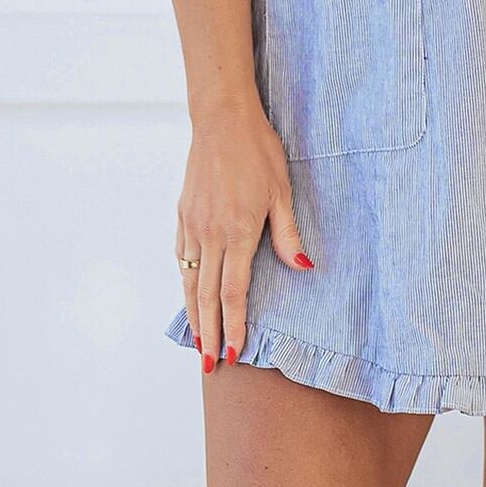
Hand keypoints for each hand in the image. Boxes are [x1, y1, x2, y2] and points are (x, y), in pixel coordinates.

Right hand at [176, 97, 313, 373]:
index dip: (234, 324)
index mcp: (238, 232)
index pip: (234, 291)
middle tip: (209, 366)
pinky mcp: (183, 213)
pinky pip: (181, 256)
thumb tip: (304, 269)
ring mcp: (192, 225)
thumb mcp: (282, 190)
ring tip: (197, 341)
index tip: (234, 352)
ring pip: (190, 280)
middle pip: (208, 295)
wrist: (222, 120)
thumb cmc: (258, 151)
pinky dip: (185, 280)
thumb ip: (289, 234)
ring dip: (194, 314)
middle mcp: (210, 234)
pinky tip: (190, 291)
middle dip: (210, 332)